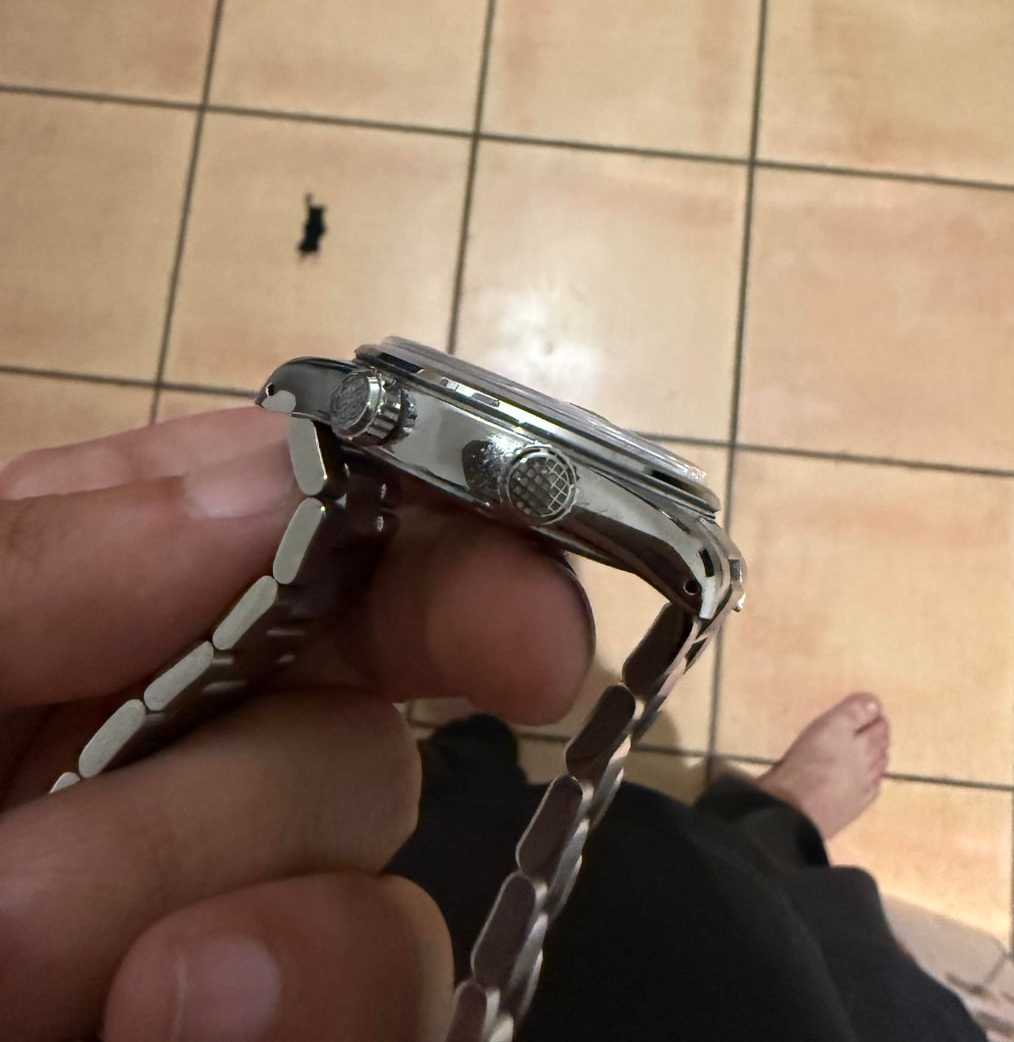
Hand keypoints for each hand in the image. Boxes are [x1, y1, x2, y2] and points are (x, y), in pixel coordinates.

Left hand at [0, 406, 592, 1041]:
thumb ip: (23, 567)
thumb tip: (268, 478)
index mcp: (69, 646)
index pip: (304, 545)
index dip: (433, 553)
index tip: (514, 630)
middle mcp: (160, 782)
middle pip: (356, 733)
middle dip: (245, 802)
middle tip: (28, 901)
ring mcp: (221, 944)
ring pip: (385, 909)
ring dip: (274, 953)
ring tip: (117, 1012)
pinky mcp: (270, 1037)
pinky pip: (388, 1028)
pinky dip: (318, 1018)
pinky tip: (180, 1031)